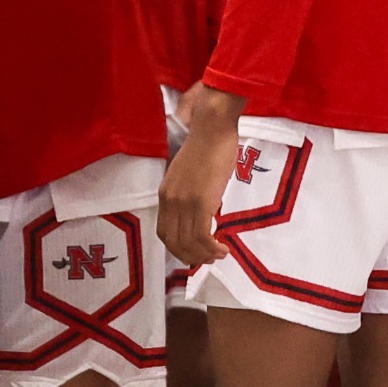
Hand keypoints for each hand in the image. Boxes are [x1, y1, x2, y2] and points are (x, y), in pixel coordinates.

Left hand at [157, 87, 243, 267]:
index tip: (194, 251)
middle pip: (174, 242)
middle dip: (191, 256)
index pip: (164, 232)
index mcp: (165, 194)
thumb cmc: (207, 144)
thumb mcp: (189, 172)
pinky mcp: (201, 202)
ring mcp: (184, 203)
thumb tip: (201, 208)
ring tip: (219, 255)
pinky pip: (203, 236)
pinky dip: (212, 248)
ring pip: (189, 243)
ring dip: (204, 255)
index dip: (178, 247)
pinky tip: (223, 248)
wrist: (212, 128)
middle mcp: (170, 201)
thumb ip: (189, 191)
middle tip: (209, 258)